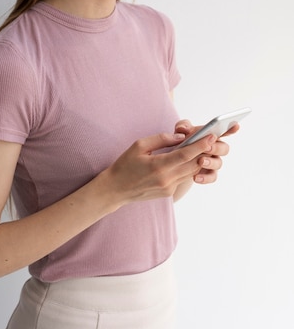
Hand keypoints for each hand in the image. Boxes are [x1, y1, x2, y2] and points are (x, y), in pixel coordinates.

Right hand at [102, 131, 218, 204]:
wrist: (116, 189)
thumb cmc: (125, 164)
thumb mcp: (139, 145)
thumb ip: (161, 139)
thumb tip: (181, 137)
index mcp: (158, 166)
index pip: (185, 154)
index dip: (200, 145)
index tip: (211, 136)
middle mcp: (166, 179)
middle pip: (193, 164)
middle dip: (204, 151)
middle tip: (212, 138)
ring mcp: (169, 188)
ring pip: (191, 172)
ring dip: (198, 160)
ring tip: (203, 147)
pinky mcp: (169, 193)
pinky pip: (183, 178)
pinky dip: (188, 167)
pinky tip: (189, 158)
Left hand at [174, 119, 238, 183]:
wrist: (177, 160)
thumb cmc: (183, 142)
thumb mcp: (181, 132)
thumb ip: (183, 126)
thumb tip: (182, 129)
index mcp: (212, 136)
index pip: (225, 131)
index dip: (231, 129)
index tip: (236, 125)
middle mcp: (216, 149)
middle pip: (224, 148)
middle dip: (216, 148)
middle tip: (207, 147)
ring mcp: (214, 162)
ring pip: (219, 163)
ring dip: (210, 162)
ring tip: (200, 161)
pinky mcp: (208, 174)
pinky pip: (212, 177)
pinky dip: (205, 178)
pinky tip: (196, 177)